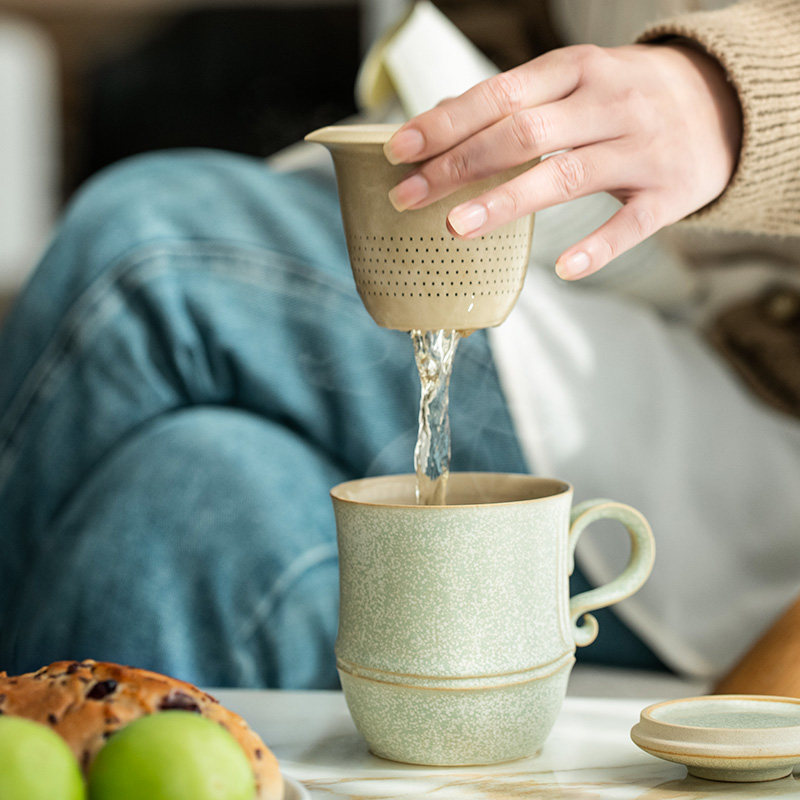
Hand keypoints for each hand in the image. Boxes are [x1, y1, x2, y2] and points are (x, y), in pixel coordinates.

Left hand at [384, 43, 741, 279]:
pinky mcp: (668, 193)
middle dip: (458, 166)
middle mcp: (608, 103)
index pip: (499, 95)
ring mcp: (641, 148)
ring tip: (456, 228)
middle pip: (523, 135)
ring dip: (506, 202)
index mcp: (576, 70)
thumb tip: (440, 121)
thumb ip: (515, 102)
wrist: (722, 104)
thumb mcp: (574, 81)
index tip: (400, 149)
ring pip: (566, 176)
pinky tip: (562, 268)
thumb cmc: (624, 97)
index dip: (446, 123)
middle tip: (408, 197)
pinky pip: (630, 224)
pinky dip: (597, 247)